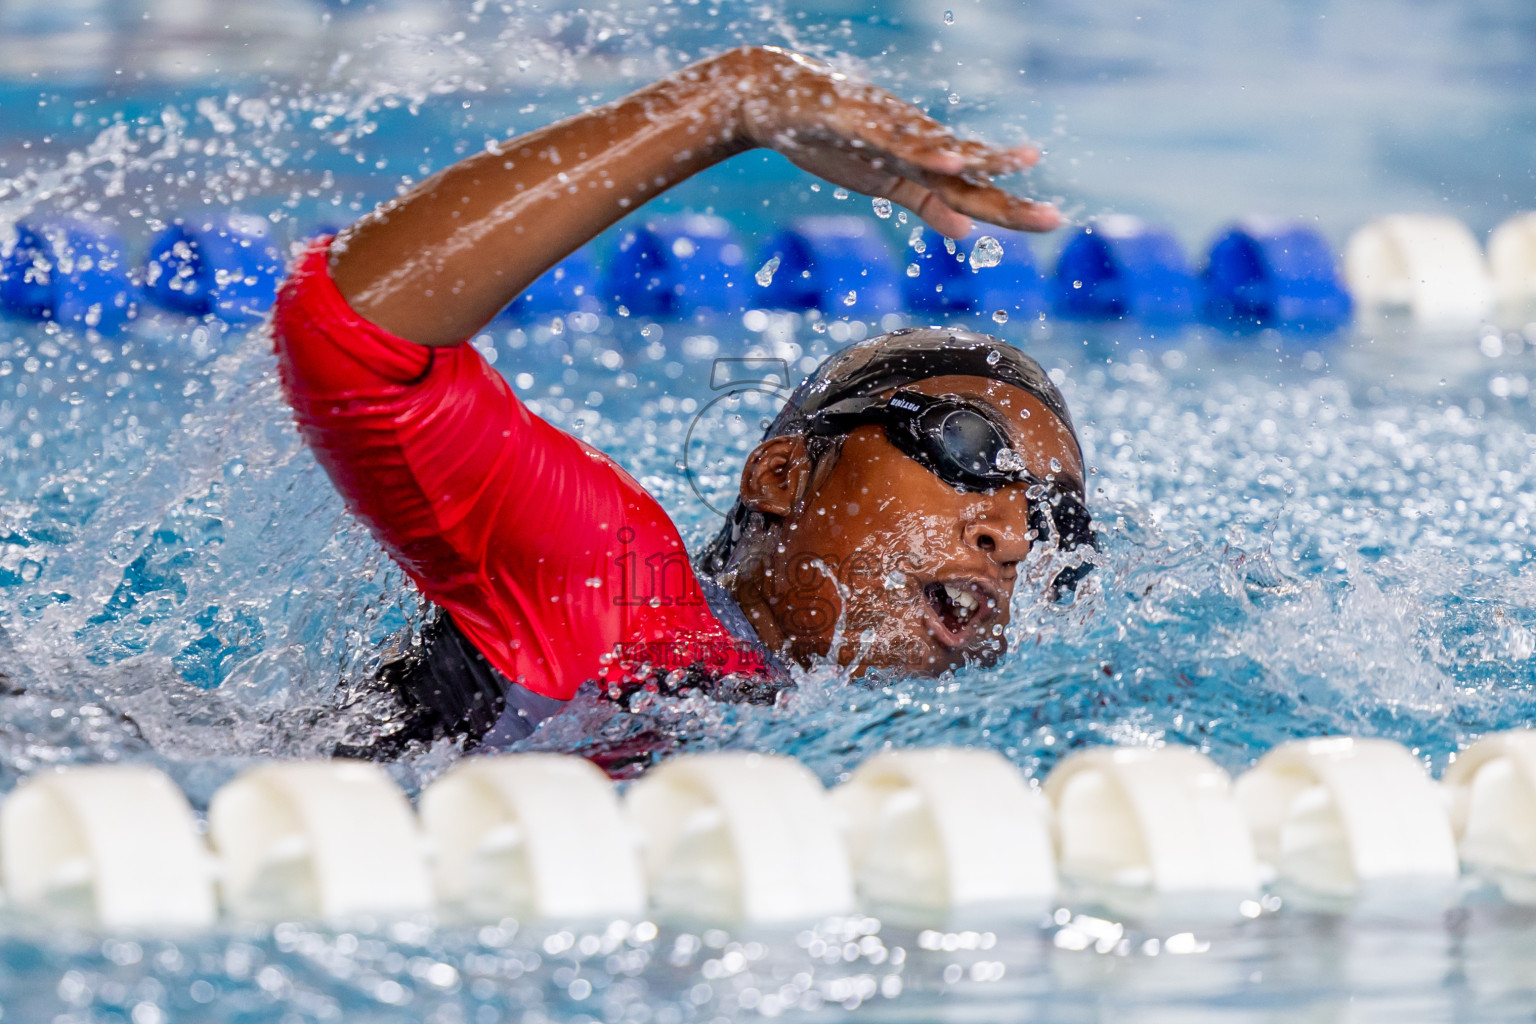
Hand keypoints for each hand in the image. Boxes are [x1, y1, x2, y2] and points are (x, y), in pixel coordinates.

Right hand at [726, 47, 1059, 237]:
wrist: (779, 101)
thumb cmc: (834, 142)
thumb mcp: (887, 184)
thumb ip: (927, 205)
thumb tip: (966, 232)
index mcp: (925, 166)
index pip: (977, 195)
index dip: (1013, 210)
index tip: (1054, 222)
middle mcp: (918, 147)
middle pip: (971, 179)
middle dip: (1009, 201)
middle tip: (1054, 219)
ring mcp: (891, 133)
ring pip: (942, 152)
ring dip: (980, 159)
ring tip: (1021, 162)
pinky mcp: (858, 123)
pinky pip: (894, 141)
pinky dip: (922, 151)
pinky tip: (948, 159)